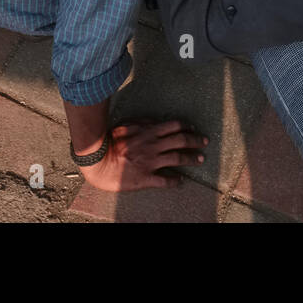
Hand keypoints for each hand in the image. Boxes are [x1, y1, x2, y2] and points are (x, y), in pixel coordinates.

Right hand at [78, 120, 207, 191]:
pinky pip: (165, 180)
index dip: (186, 127)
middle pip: (181, 141)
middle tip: (204, 142)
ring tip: (199, 159)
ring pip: (177, 159)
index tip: (193, 128)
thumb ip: (143, 122)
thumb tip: (156, 121)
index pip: (174, 126)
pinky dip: (175, 181)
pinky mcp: (146, 178)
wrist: (98, 161)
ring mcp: (151, 162)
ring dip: (190, 158)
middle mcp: (153, 145)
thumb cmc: (109, 141)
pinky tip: (180, 181)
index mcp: (149, 131)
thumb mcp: (126, 124)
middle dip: (195, 140)